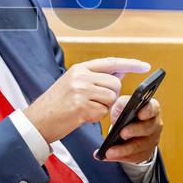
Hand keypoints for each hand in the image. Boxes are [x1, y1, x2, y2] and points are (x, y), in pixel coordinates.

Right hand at [24, 58, 150, 144]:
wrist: (37, 120)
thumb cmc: (56, 104)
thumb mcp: (72, 84)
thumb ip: (95, 78)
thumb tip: (119, 73)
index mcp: (79, 69)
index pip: (110, 63)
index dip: (130, 64)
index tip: (145, 66)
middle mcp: (80, 77)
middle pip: (114, 84)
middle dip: (111, 96)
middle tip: (96, 103)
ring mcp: (81, 91)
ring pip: (111, 98)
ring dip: (104, 107)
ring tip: (86, 110)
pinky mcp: (81, 106)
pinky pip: (103, 112)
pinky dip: (96, 117)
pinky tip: (82, 116)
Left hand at [98, 96, 162, 163]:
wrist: (129, 129)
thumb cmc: (126, 114)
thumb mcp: (122, 106)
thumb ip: (121, 105)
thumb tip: (119, 112)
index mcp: (151, 109)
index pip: (153, 108)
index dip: (147, 111)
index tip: (139, 114)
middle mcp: (155, 125)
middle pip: (147, 128)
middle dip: (134, 130)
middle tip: (122, 133)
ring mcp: (152, 141)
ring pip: (139, 147)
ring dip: (123, 150)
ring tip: (109, 152)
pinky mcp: (145, 153)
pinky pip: (133, 157)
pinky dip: (119, 157)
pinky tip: (107, 157)